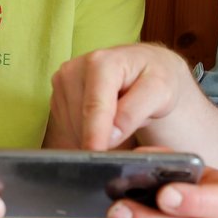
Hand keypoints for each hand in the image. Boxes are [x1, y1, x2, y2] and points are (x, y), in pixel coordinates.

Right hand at [49, 44, 197, 149]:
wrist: (145, 68)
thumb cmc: (155, 78)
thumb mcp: (160, 92)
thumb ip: (135, 111)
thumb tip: (111, 135)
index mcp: (101, 62)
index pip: (94, 106)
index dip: (95, 134)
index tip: (96, 155)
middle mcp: (75, 68)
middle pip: (80, 120)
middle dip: (100, 137)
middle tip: (127, 134)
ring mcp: (63, 82)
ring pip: (71, 128)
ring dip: (92, 137)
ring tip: (117, 124)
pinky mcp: (57, 96)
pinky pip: (66, 128)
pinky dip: (84, 134)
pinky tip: (103, 125)